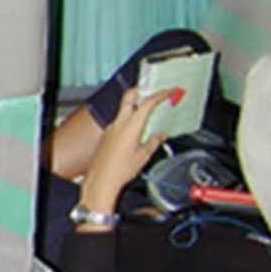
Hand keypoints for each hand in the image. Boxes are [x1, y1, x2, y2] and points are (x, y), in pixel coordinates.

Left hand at [79, 86, 171, 212]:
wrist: (101, 181)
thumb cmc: (120, 171)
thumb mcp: (144, 156)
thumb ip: (154, 142)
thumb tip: (161, 136)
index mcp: (130, 126)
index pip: (147, 103)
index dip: (160, 95)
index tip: (169, 91)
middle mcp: (118, 123)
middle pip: (129, 97)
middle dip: (142, 91)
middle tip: (153, 91)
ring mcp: (110, 128)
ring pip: (123, 110)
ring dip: (135, 107)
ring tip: (148, 113)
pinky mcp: (105, 135)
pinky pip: (118, 122)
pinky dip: (128, 120)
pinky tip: (135, 130)